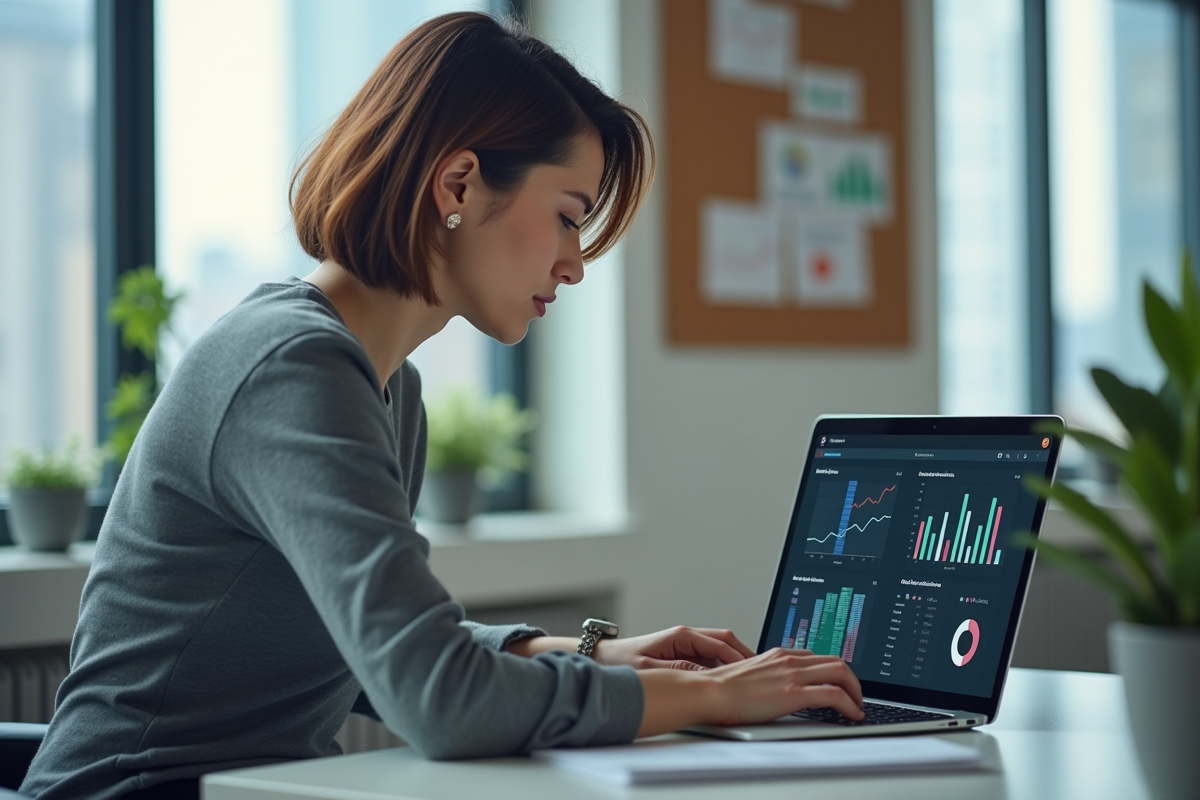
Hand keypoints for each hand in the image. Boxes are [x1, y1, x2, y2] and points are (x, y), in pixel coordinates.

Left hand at [592, 626, 754, 670]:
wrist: (602, 658)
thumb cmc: (621, 661)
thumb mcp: (650, 669)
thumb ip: (678, 670)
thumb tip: (706, 675)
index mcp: (681, 636)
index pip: (721, 643)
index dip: (741, 657)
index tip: (755, 670)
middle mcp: (686, 637)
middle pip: (725, 642)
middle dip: (745, 656)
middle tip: (762, 673)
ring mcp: (685, 645)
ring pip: (719, 650)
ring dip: (735, 662)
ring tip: (751, 679)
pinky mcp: (681, 654)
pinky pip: (709, 658)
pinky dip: (722, 667)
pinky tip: (729, 682)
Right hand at [704, 648, 864, 724]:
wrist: (710, 692)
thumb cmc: (721, 689)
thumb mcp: (750, 676)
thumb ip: (767, 677)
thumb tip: (776, 690)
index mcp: (777, 655)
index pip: (817, 657)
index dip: (833, 670)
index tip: (839, 683)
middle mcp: (788, 660)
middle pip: (835, 661)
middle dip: (852, 679)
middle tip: (855, 695)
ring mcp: (792, 674)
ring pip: (841, 672)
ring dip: (856, 690)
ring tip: (857, 706)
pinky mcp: (793, 693)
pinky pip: (834, 694)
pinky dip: (850, 704)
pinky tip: (852, 714)